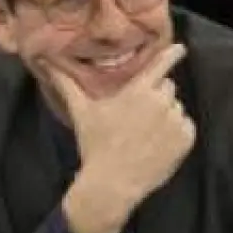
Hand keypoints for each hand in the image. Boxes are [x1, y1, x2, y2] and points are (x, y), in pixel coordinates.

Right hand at [49, 43, 195, 206]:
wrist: (112, 183)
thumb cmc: (95, 145)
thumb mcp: (81, 112)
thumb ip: (66, 84)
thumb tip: (46, 62)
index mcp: (138, 91)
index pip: (162, 64)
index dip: (172, 54)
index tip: (180, 48)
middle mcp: (161, 102)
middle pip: (168, 87)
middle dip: (156, 95)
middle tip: (138, 114)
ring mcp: (176, 121)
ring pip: (176, 108)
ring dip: (166, 114)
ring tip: (146, 133)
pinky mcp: (186, 140)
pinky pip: (185, 127)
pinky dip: (175, 133)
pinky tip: (156, 144)